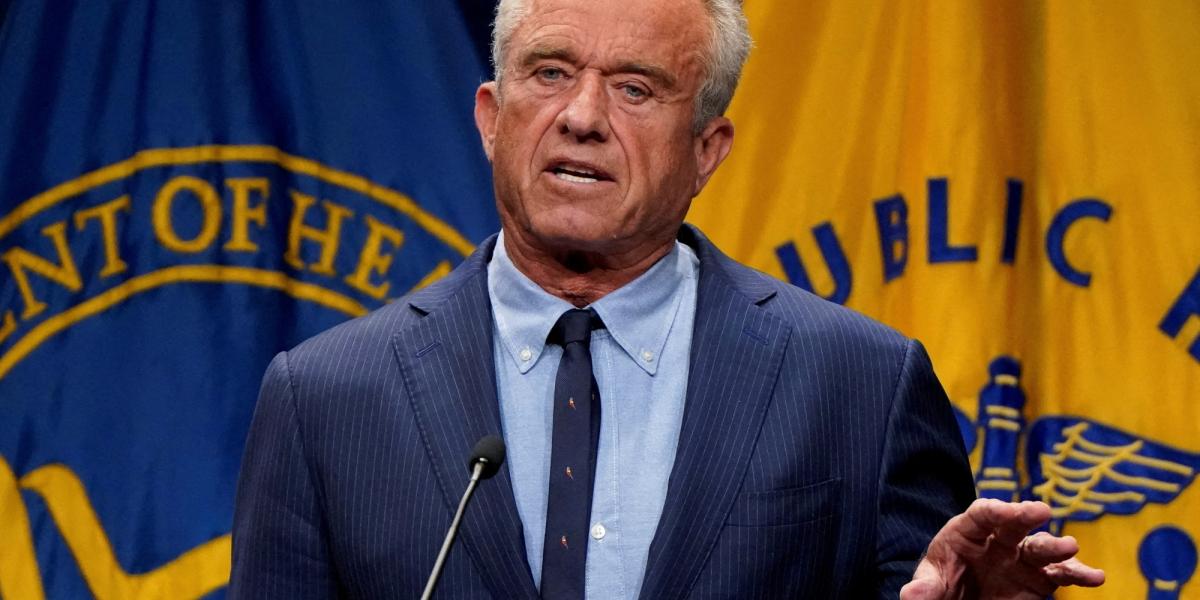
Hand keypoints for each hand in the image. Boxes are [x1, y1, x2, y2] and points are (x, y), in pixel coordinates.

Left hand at [900, 499, 1104, 598]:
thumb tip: (913, 594)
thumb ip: (925, 587)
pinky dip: (1078, 574)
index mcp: (967, 532)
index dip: (992, 510)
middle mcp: (998, 540)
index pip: (980, 514)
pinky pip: (1061, 574)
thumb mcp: (931, 584)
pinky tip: (1095, 577)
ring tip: (1071, 548)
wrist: (964, 599)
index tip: (1004, 510)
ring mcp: (1021, 558)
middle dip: (1026, 515)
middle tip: (1042, 511)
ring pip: (1041, 547)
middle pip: (1013, 523)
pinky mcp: (1040, 579)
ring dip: (1057, 546)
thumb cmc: (943, 585)